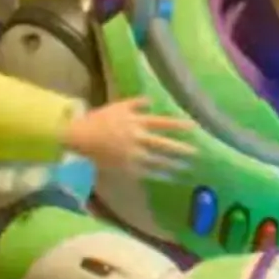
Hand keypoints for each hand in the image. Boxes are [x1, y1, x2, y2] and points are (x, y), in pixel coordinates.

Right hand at [62, 97, 195, 180]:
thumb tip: (152, 100)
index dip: (178, 125)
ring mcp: (131, 154)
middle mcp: (137, 138)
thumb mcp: (118, 106)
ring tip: (188, 167)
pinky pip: (146, 172)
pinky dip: (160, 174)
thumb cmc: (99, 120)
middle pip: (163, 144)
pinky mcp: (126, 167)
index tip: (194, 127)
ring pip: (157, 160)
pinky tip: (171, 177)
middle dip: (181, 148)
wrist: (80, 137)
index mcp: (136, 121)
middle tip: (197, 152)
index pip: (162, 123)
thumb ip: (136, 103)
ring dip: (173, 164)